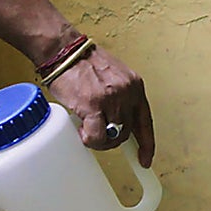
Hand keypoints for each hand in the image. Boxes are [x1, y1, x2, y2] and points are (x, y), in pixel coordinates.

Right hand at [50, 46, 155, 166]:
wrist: (64, 51)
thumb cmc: (82, 63)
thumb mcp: (113, 78)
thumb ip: (120, 99)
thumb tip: (118, 124)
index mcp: (134, 86)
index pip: (146, 122)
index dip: (147, 144)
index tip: (145, 159)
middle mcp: (127, 93)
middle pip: (127, 132)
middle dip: (111, 138)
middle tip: (97, 132)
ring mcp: (112, 100)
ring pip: (113, 137)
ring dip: (99, 139)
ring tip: (87, 127)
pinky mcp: (94, 105)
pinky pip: (97, 137)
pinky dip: (89, 139)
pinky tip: (82, 130)